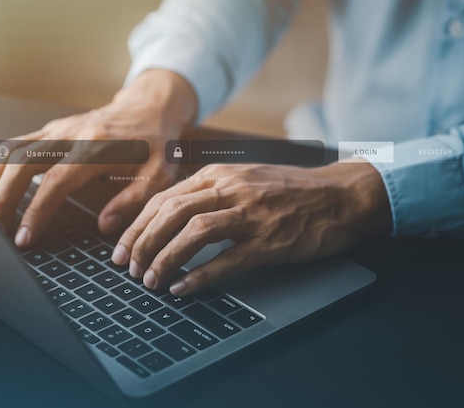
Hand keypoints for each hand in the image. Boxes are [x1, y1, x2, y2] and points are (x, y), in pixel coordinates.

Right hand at [0, 70, 196, 246]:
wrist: (151, 108)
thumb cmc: (157, 145)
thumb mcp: (160, 175)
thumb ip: (133, 201)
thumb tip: (105, 225)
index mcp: (98, 148)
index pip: (55, 182)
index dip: (35, 212)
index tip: (23, 237)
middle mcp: (72, 134)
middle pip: (21, 163)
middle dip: (2, 199)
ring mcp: (58, 128)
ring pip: (11, 151)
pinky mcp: (52, 128)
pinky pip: (16, 145)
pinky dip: (0, 168)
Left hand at [112, 161, 391, 295]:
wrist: (341, 195)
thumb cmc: (292, 190)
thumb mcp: (246, 179)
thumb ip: (210, 191)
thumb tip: (171, 215)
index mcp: (220, 174)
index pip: (164, 198)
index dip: (137, 225)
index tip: (122, 248)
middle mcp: (231, 189)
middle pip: (171, 213)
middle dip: (142, 243)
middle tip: (128, 268)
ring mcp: (251, 214)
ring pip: (193, 232)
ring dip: (165, 258)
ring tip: (150, 280)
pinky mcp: (270, 241)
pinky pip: (227, 259)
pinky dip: (199, 275)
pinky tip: (182, 288)